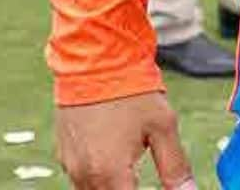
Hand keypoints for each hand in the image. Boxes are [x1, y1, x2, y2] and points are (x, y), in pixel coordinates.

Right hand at [56, 92, 193, 189]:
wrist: (96, 62)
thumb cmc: (133, 91)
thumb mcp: (163, 127)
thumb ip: (175, 166)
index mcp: (109, 173)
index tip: (158, 185)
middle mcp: (84, 175)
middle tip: (144, 176)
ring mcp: (70, 165)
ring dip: (115, 186)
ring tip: (134, 168)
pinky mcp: (64, 154)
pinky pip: (81, 179)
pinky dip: (100, 177)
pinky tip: (117, 158)